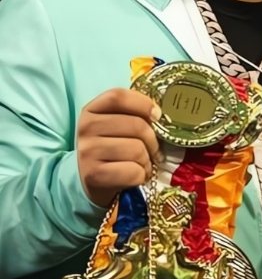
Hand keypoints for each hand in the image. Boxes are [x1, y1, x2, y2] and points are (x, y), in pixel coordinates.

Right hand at [77, 88, 161, 207]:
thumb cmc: (114, 150)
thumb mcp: (118, 126)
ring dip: (147, 160)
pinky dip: (141, 175)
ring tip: (142, 163)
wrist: (94, 181)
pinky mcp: (94, 175)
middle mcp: (86, 129)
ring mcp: (88, 152)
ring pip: (137, 150)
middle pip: (135, 125)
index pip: (118, 96)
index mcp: (92, 111)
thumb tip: (159, 114)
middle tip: (153, 149)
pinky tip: (136, 175)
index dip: (143, 103)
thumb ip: (134, 114)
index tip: (156, 116)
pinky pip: (133, 171)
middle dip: (153, 140)